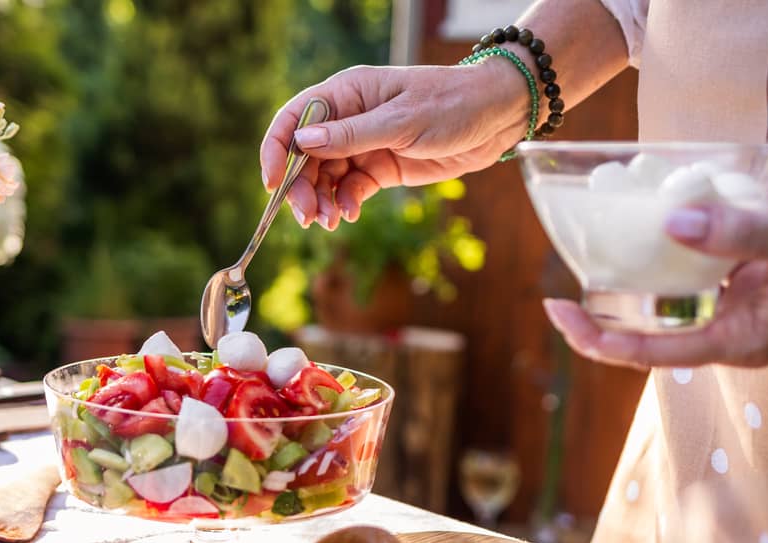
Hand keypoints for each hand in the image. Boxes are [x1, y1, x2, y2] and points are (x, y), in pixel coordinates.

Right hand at [259, 64, 527, 229]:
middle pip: (305, 156)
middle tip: (307, 218)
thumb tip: (301, 143)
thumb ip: (351, 135)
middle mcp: (349, 119)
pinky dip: (344, 204)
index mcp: (347, 93)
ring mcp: (363, 145)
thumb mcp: (401, 121)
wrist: (496, 119)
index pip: (295, 119)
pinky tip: (348, 215)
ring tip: (329, 222)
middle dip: (301, 188)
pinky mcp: (379, 168)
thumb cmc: (451, 105)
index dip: (276, 150)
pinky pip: (349, 189)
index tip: (272, 184)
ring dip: (321, 201)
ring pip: (325, 177)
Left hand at [544, 202, 767, 368]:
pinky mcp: (735, 284)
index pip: (655, 354)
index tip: (561, 315)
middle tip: (556, 295)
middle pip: (649, 336)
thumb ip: (745, 234)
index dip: (603, 340)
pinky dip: (658, 257)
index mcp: (741, 341)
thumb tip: (673, 221)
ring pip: (663, 305)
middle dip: (601, 319)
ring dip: (625, 285)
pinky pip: (683, 277)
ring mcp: (731, 309)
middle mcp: (729, 332)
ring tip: (585, 259)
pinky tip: (638, 230)